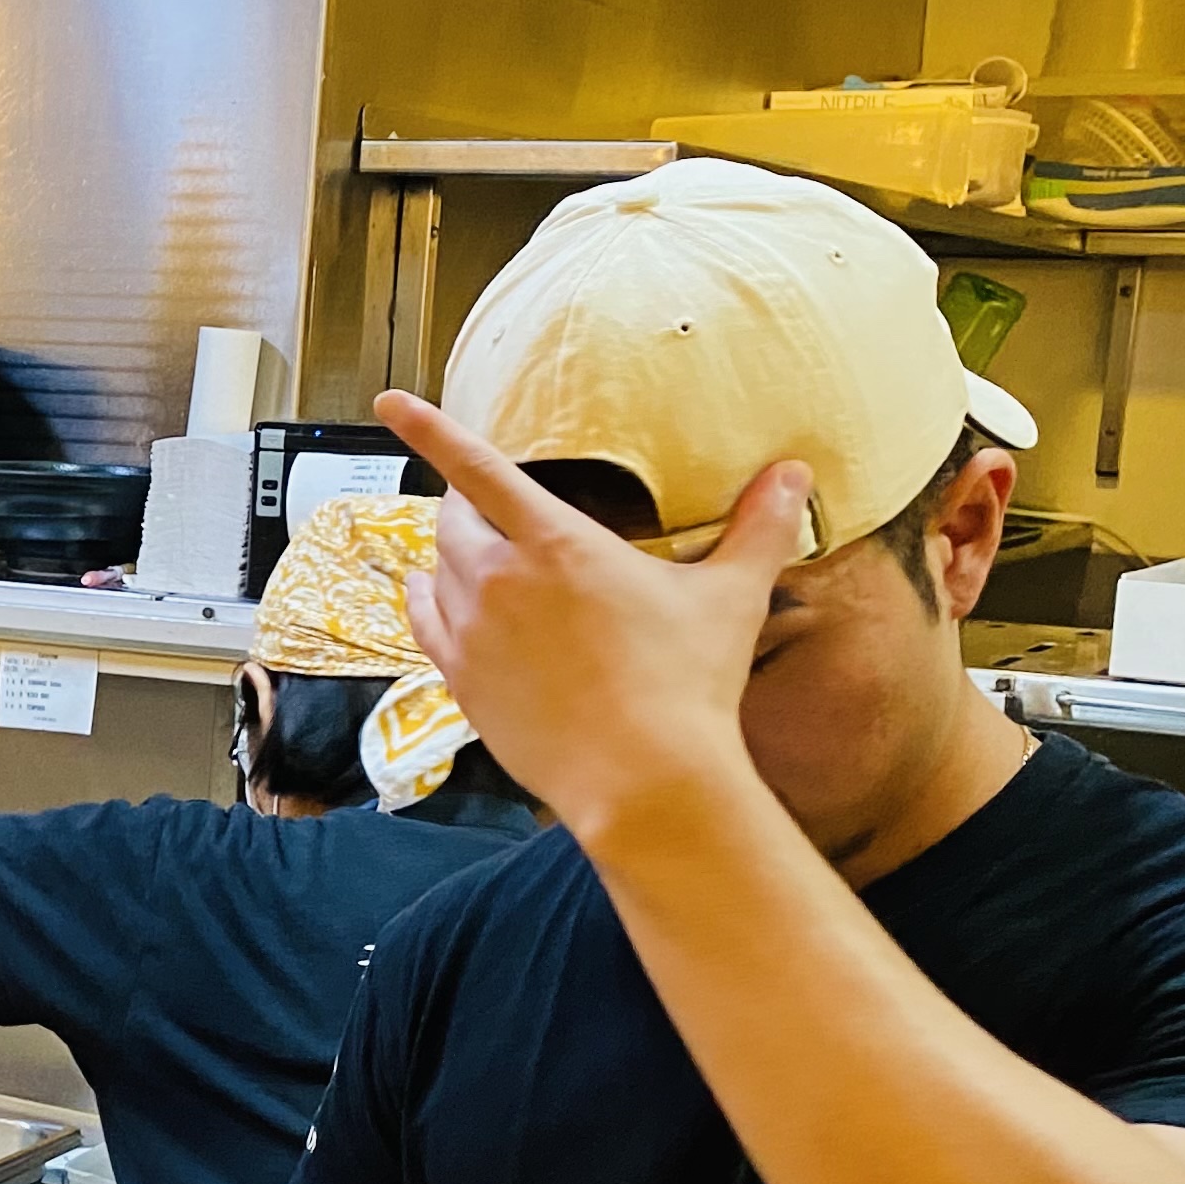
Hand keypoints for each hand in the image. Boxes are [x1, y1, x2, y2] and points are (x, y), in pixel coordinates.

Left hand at [375, 389, 807, 843]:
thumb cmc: (688, 686)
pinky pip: (424, 622)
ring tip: (484, 558)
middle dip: (468, 506)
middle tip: (496, 511)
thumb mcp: (731, 598)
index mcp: (556, 544)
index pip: (479, 467)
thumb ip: (759, 528)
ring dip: (454, 557)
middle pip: (455, 520)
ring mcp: (471, 632)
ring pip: (437, 570)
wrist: (644, 781)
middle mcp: (498, 579)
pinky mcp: (459, 680)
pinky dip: (429, 601)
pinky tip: (439, 599)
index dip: (431, 428)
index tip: (390, 402)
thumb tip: (794, 474)